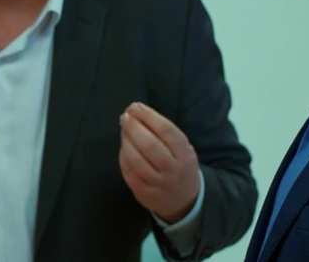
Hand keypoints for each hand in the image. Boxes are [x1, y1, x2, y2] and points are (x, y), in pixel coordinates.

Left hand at [118, 102, 199, 223]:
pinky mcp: (145, 194)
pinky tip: (124, 147)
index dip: (148, 116)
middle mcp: (173, 170)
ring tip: (123, 130)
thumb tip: (134, 113)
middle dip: (134, 127)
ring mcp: (158, 184)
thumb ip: (163, 133)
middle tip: (125, 116)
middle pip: (150, 145)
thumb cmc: (179, 165)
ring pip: (136, 160)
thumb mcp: (182, 148)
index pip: (166, 131)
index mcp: (185, 154)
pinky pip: (129, 173)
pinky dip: (123, 157)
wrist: (185, 200)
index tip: (135, 106)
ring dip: (126, 141)